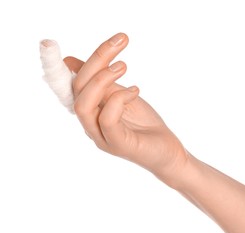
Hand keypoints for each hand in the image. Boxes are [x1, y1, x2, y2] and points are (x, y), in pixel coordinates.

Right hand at [64, 33, 187, 185]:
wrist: (167, 151)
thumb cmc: (143, 123)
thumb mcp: (121, 95)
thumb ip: (101, 82)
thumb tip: (71, 61)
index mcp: (90, 111)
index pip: (67, 87)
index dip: (55, 67)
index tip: (50, 43)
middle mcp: (90, 124)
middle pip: (78, 89)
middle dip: (96, 60)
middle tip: (120, 42)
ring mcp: (101, 137)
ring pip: (84, 104)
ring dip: (102, 79)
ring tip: (123, 66)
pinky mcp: (117, 144)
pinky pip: (107, 119)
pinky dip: (119, 99)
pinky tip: (135, 91)